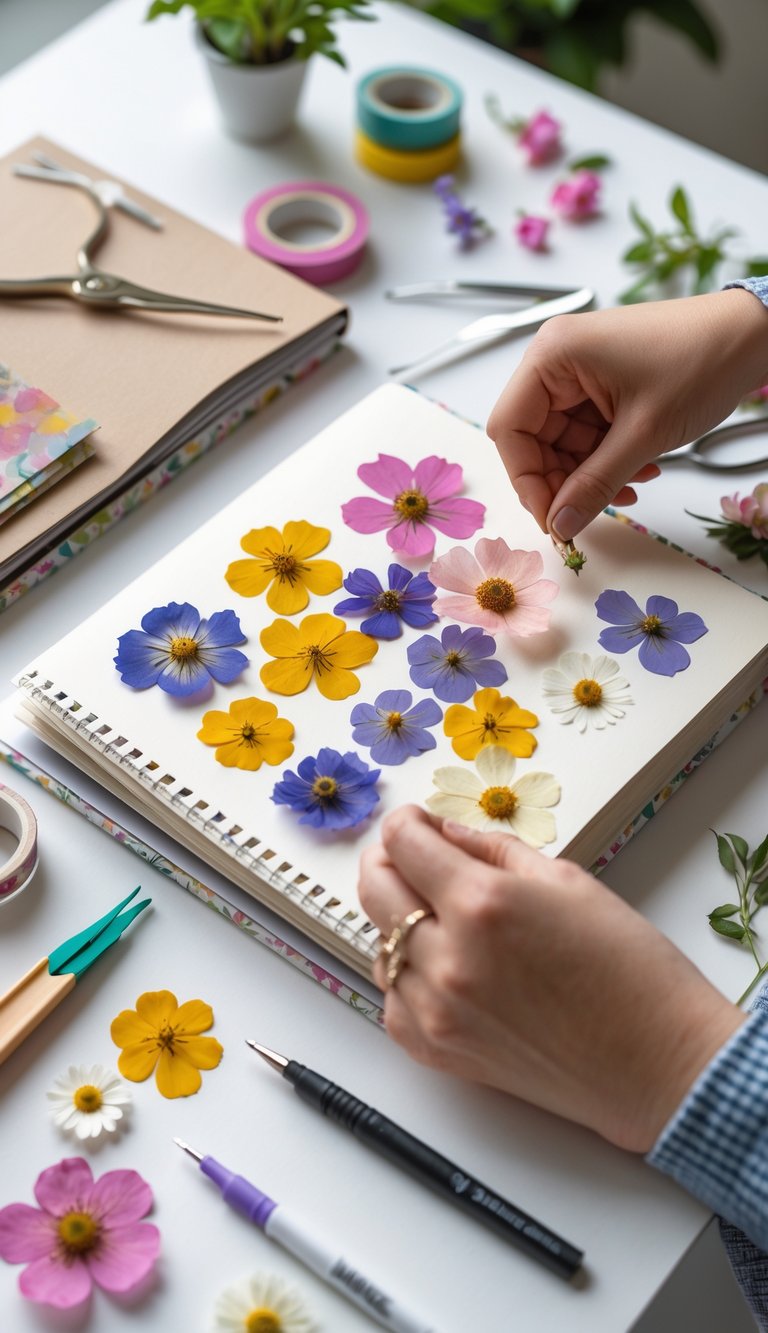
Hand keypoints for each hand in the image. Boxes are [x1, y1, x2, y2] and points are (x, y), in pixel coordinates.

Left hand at [359, 806, 744, 1152]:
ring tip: (438, 917)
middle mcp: (449, 957)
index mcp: (482, 903)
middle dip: (389, 862)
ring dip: (397, 922)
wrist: (657, 1064)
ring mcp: (438, 1011)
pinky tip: (444, 966)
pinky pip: (394, 1000)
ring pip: (379, 946)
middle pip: (375, 889)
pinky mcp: (438, 1052)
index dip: (406, 824)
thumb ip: (494, 851)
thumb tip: (444, 834)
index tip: (418, 824)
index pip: (404, 844)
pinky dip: (407, 976)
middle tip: (415, 858)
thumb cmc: (630, 969)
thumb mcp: (568, 883)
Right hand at [486, 289, 767, 540]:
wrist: (751, 336)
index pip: (511, 429)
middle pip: (534, 438)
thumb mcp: (643, 435)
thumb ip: (594, 484)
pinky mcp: (600, 382)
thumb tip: (559, 525)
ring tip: (633, 486)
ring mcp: (578, 370)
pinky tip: (640, 471)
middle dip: (564, 479)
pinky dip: (607, 459)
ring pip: (562, 442)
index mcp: (553, 355)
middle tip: (590, 511)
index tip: (552, 518)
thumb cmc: (700, 363)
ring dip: (591, 474)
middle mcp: (557, 359)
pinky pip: (586, 433)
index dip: (528, 480)